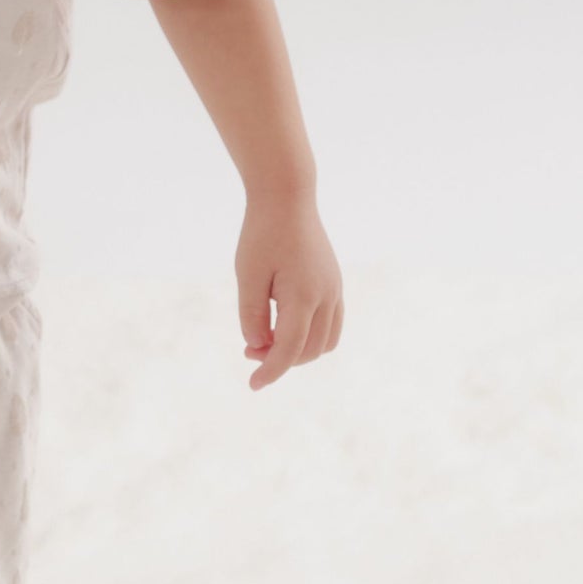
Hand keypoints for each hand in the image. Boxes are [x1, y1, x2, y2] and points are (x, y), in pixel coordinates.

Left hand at [236, 191, 342, 389]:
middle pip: (309, 351)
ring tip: (264, 339)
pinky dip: (311, 337)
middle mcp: (326, 297)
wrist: (287, 198)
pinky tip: (284, 328)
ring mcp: (335, 291)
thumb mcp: (247, 275)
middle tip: (248, 349)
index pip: (289, 349)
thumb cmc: (262, 234)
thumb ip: (252, 314)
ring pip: (325, 343)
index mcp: (304, 296)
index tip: (252, 385)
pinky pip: (331, 326)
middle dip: (279, 359)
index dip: (270, 371)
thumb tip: (258, 346)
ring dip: (297, 351)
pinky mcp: (335, 284)